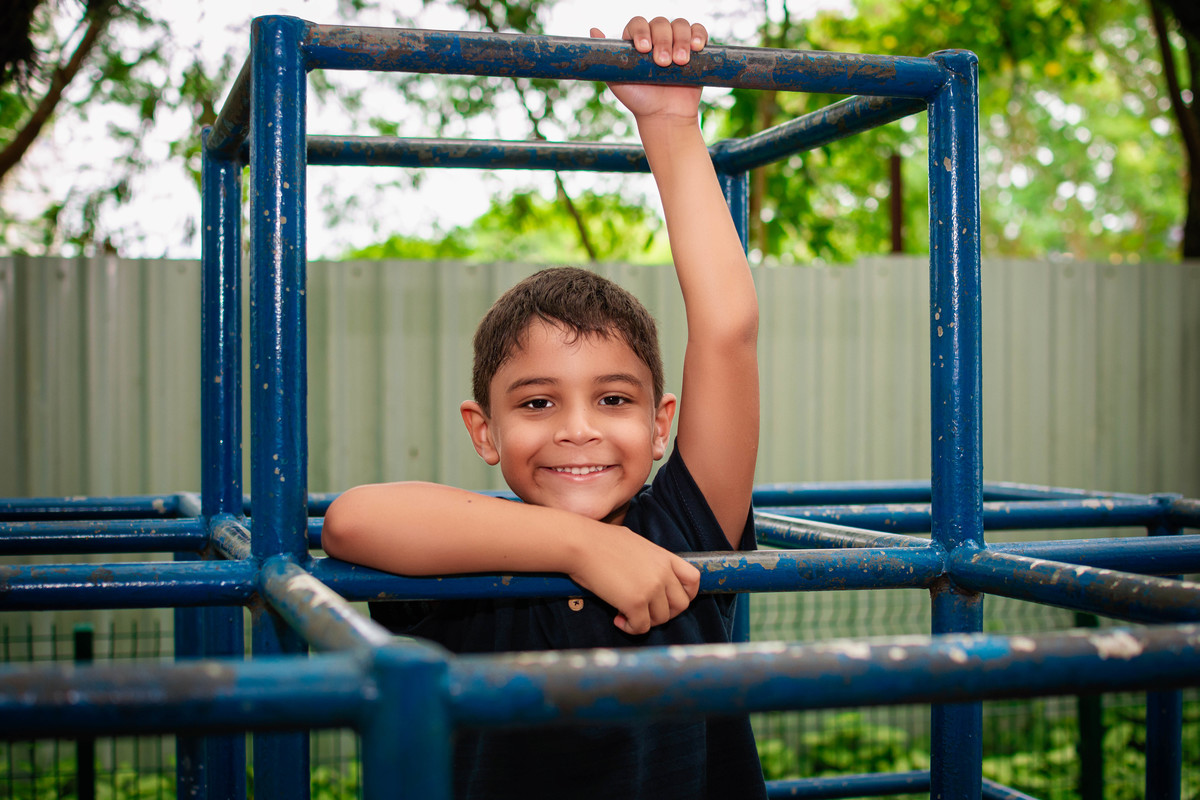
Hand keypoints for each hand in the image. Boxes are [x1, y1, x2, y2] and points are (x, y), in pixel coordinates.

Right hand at [568, 524, 700, 634]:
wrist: (581, 543)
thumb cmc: (599, 541)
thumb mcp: (634, 544)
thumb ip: (647, 560)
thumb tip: (643, 574)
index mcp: (664, 557)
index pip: (693, 580)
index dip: (686, 595)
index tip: (670, 600)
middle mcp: (663, 573)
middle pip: (681, 605)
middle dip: (664, 613)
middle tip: (645, 611)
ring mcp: (651, 588)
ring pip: (661, 619)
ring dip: (644, 621)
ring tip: (626, 614)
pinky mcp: (635, 602)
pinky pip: (641, 627)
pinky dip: (630, 627)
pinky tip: (618, 619)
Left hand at [589, 16, 707, 122]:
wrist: (664, 116)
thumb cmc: (639, 100)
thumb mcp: (617, 81)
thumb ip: (605, 59)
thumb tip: (593, 30)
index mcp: (636, 41)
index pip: (638, 24)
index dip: (641, 32)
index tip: (644, 50)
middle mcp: (656, 37)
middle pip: (660, 23)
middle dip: (662, 41)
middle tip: (662, 63)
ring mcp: (676, 41)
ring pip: (680, 25)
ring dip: (681, 40)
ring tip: (680, 61)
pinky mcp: (695, 49)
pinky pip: (699, 31)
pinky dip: (699, 35)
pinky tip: (697, 47)